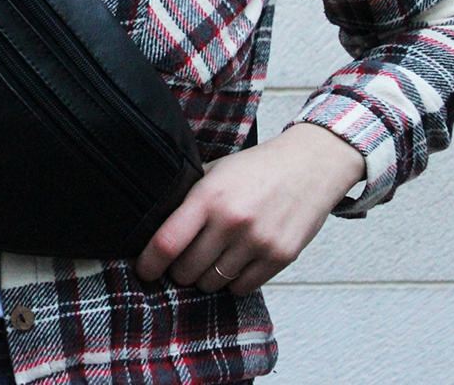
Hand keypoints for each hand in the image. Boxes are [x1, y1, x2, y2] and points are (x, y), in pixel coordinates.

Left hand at [135, 123, 365, 294]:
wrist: (310, 165)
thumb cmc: (258, 167)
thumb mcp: (216, 170)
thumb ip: (189, 196)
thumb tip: (157, 224)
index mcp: (210, 195)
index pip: (168, 241)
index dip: (149, 262)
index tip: (143, 269)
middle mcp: (232, 220)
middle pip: (187, 270)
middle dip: (179, 269)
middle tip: (183, 259)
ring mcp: (258, 242)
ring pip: (212, 283)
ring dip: (206, 276)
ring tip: (212, 256)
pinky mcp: (280, 258)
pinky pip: (241, 288)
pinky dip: (232, 282)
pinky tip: (235, 261)